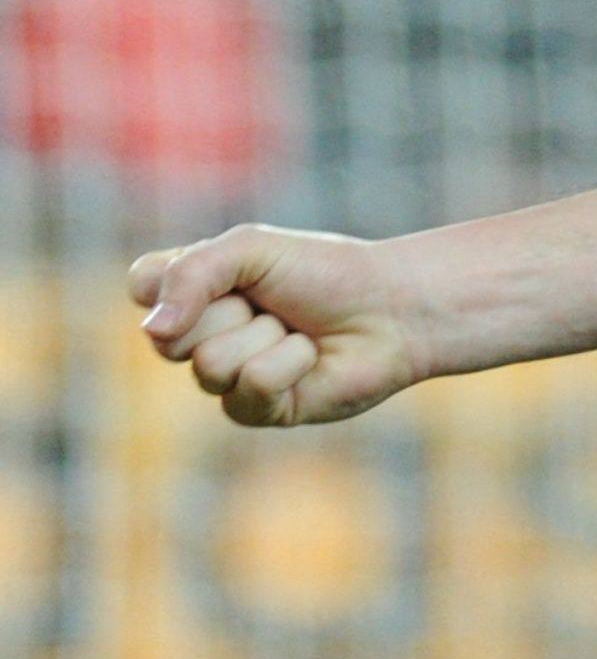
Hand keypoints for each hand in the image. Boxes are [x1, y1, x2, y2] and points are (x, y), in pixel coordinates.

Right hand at [130, 227, 422, 426]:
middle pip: (168, 335)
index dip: (181, 277)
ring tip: (296, 329)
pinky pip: (250, 388)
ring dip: (266, 337)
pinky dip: (289, 363)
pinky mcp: (256, 409)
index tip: (234, 267)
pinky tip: (311, 357)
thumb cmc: (327, 273)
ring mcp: (226, 376)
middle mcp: (200, 335)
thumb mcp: (253, 249)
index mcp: (193, 289)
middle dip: (232, 309)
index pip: (142, 285)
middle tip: (274, 302)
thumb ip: (191, 274)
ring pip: (209, 365)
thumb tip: (154, 331)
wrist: (393, 308)